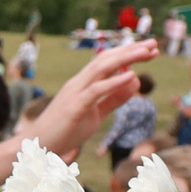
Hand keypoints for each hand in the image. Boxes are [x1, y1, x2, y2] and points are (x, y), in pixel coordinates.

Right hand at [27, 37, 155, 157]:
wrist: (36, 146)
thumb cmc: (65, 131)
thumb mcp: (96, 114)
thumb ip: (114, 98)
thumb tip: (134, 82)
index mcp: (83, 84)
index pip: (108, 61)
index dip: (129, 53)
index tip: (151, 50)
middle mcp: (78, 83)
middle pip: (106, 59)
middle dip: (131, 50)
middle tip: (154, 44)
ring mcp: (75, 93)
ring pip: (101, 68)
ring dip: (126, 58)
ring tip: (147, 53)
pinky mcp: (74, 106)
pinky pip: (96, 90)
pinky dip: (114, 81)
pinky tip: (131, 75)